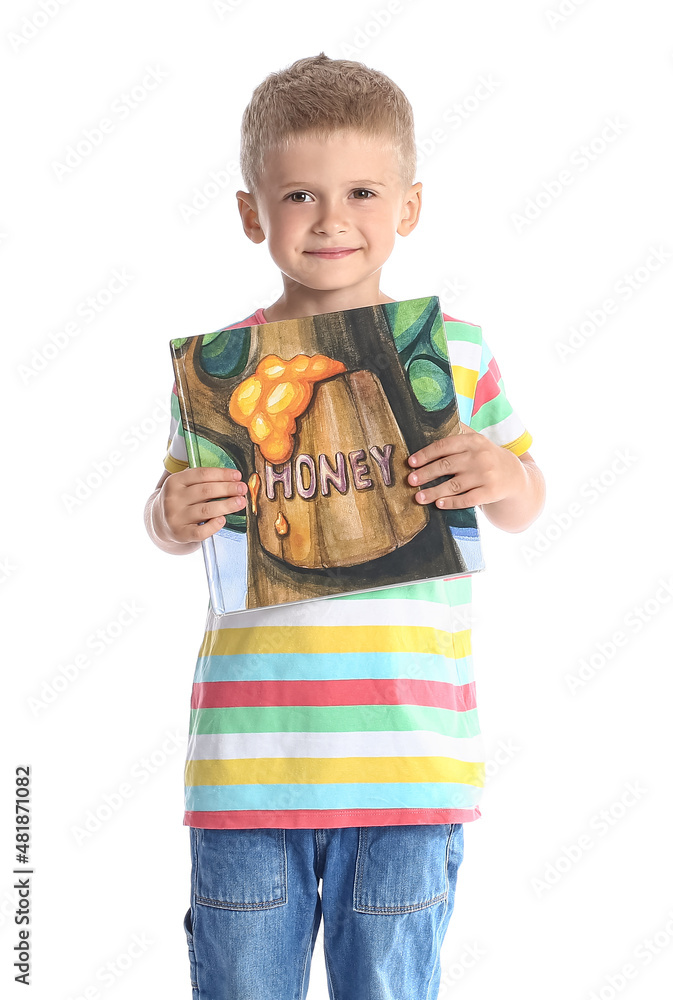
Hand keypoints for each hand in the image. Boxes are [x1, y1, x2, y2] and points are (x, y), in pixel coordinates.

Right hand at [154, 466, 247, 543]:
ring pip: (206, 510)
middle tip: (243, 488)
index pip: (202, 474)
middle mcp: (173, 498)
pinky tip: (223, 520)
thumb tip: (233, 479)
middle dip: (228, 488)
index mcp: (174, 481)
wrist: (160, 522)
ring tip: (241, 502)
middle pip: (206, 491)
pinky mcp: (180, 534)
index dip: (222, 474)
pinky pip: (200, 531)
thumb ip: (203, 481)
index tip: (238, 475)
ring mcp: (175, 517)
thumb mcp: (183, 486)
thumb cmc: (180, 501)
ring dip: (226, 505)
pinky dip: (213, 526)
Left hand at [407, 422, 526, 509]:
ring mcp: (486, 475)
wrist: (516, 476)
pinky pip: (467, 499)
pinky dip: (452, 502)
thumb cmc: (488, 456)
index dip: (426, 454)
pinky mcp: (490, 492)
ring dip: (434, 492)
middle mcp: (480, 457)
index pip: (445, 446)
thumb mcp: (478, 440)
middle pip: (446, 466)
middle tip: (410, 481)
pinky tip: (439, 504)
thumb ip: (460, 431)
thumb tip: (434, 417)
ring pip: (454, 485)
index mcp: (473, 441)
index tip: (411, 462)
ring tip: (418, 497)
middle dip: (426, 474)